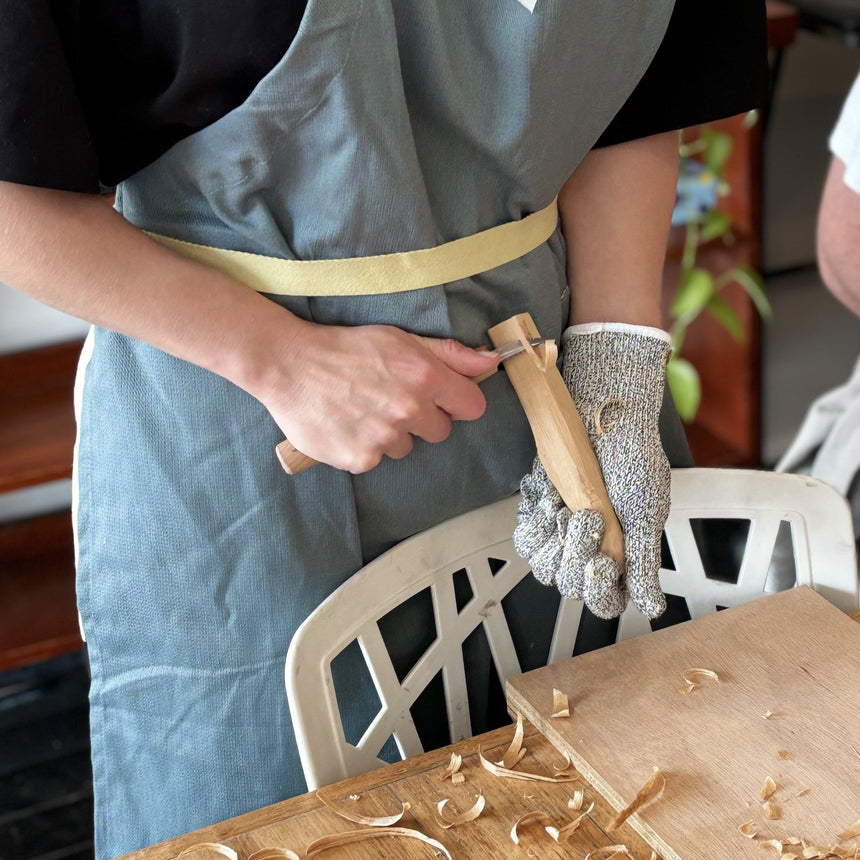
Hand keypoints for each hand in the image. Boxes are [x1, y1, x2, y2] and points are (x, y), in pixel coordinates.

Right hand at [254, 320, 498, 472]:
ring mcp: (384, 437)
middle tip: (389, 398)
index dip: (456, 402)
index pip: (472, 406)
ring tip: (363, 409)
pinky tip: (347, 424)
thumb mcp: (401, 339)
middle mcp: (409, 409)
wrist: (288, 364)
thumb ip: (450, 354)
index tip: (439, 397)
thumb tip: (492, 362)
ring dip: (391, 434)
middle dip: (423, 419)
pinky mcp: (360, 458)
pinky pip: (377, 459)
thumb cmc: (347, 348)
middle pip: (441, 431)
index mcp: (425, 375)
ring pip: (407, 447)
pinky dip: (365, 447)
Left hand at [513, 324, 671, 618]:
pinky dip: (533, 519)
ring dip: (552, 537)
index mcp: (622, 550)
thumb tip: (650, 607)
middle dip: (575, 552)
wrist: (602, 409)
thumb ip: (643, 561)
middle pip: (569, 582)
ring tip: (566, 505)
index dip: (600, 591)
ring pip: (543, 563)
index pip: (605, 598)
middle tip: (588, 517)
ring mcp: (564, 527)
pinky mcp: (542, 506)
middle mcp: (591, 544)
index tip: (602, 565)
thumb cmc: (631, 455)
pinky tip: (548, 497)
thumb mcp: (645, 510)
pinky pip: (526, 533)